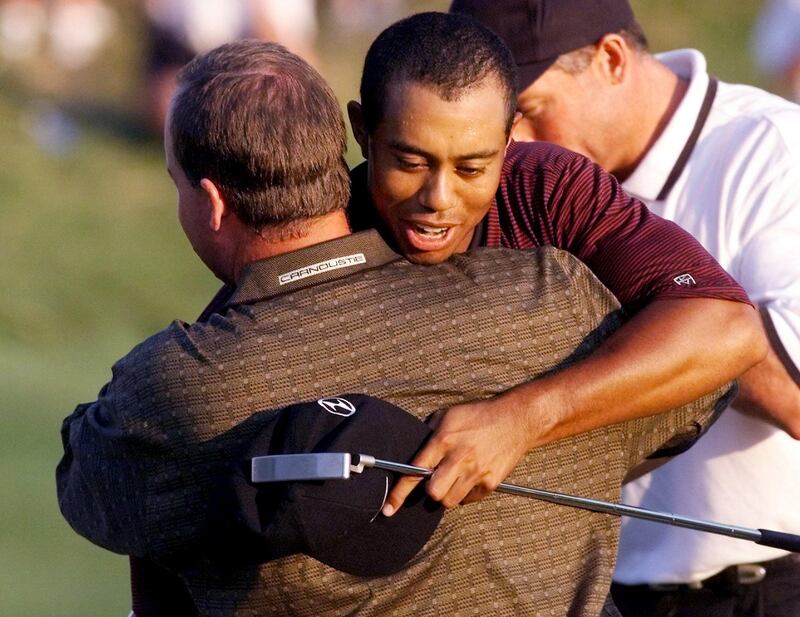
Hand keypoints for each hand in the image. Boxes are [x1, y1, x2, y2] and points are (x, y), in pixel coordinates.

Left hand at [382, 396, 531, 514]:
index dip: (399, 493)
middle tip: (435, 480)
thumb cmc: (479, 415)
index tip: (388, 508)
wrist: (516, 419)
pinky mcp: (491, 482)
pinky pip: (469, 499)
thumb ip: (429, 433)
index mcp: (443, 440)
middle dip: (430, 491)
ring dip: (447, 493)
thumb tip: (414, 452)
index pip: (415, 471)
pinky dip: (465, 493)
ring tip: (454, 477)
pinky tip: (470, 477)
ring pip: (450, 500)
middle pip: (433, 493)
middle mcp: (459, 458)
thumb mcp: (449, 415)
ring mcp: (476, 472)